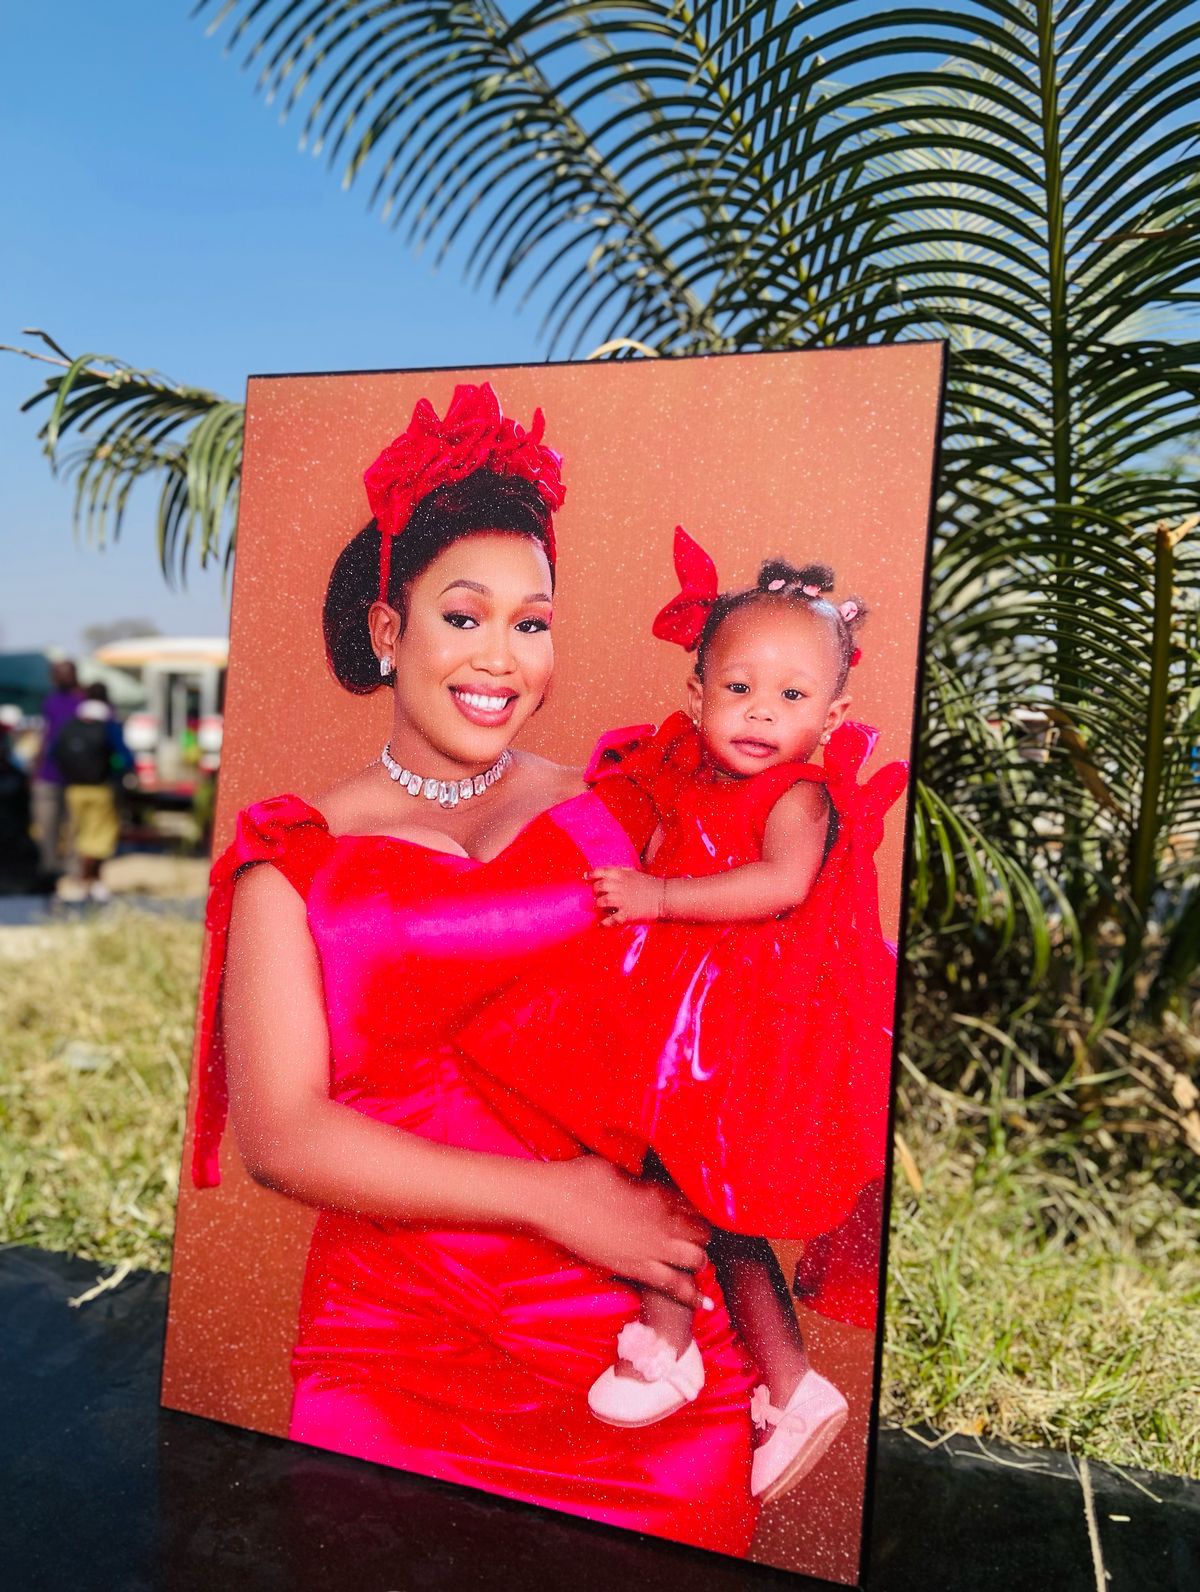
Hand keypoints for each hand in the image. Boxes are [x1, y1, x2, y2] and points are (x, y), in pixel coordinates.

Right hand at [537, 1157, 710, 1307]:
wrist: (555, 1202)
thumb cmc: (582, 1176)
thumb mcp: (621, 1166)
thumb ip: (644, 1179)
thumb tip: (651, 1177)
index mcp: (660, 1192)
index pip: (697, 1204)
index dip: (699, 1210)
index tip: (696, 1215)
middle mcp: (663, 1220)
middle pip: (703, 1232)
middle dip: (704, 1235)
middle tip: (696, 1237)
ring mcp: (653, 1247)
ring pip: (696, 1258)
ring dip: (700, 1260)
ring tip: (697, 1262)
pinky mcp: (638, 1269)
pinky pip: (675, 1285)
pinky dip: (693, 1295)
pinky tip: (706, 1304)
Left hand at [586, 866, 665, 924]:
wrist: (665, 896)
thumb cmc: (651, 884)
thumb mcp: (635, 873)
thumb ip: (622, 872)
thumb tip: (608, 873)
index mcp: (623, 875)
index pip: (602, 871)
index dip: (592, 874)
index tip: (586, 876)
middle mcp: (620, 887)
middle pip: (599, 886)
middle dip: (595, 890)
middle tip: (596, 894)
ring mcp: (623, 900)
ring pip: (602, 901)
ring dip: (598, 904)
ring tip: (598, 906)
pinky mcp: (627, 914)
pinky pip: (611, 919)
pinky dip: (605, 922)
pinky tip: (601, 923)